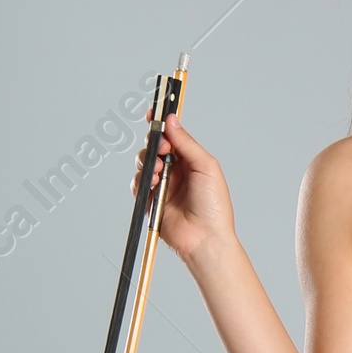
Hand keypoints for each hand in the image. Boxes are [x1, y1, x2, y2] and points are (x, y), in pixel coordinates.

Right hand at [135, 111, 235, 268]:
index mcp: (190, 161)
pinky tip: (153, 184)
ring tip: (159, 171)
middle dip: (154, 143)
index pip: (172, 136)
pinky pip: (137, 184)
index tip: (153, 114)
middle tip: (162, 149)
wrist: (206, 238)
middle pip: (154, 146)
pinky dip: (142, 181)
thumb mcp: (206, 166)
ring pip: (143, 163)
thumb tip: (172, 120)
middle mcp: (175, 171)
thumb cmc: (214, 206)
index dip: (162, 124)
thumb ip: (186, 142)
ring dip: (148, 162)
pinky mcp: (150, 201)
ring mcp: (162, 186)